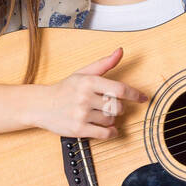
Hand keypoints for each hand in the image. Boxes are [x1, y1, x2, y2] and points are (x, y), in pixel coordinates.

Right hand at [28, 46, 148, 138]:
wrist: (42, 105)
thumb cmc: (65, 89)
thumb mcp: (84, 73)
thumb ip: (104, 63)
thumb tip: (120, 51)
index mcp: (88, 82)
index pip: (119, 89)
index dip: (134, 94)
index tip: (143, 98)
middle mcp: (85, 97)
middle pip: (117, 107)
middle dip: (118, 108)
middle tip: (110, 106)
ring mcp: (81, 114)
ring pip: (111, 120)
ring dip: (111, 119)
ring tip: (101, 115)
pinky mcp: (79, 129)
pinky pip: (104, 134)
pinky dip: (111, 133)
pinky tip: (109, 129)